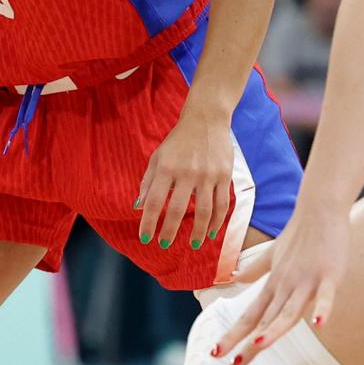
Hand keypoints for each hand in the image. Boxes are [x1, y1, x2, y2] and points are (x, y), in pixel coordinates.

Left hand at [136, 105, 234, 249]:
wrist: (207, 119)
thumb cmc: (178, 141)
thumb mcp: (158, 157)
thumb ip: (147, 182)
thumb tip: (138, 207)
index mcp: (166, 168)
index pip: (153, 201)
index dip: (148, 222)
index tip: (145, 238)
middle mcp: (187, 173)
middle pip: (177, 210)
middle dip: (169, 232)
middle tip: (164, 245)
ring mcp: (208, 175)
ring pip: (204, 211)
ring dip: (198, 232)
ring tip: (193, 245)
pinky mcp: (225, 176)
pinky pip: (222, 204)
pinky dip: (217, 221)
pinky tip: (211, 232)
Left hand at [213, 205, 347, 364]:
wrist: (320, 209)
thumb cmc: (299, 233)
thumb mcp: (272, 254)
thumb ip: (255, 269)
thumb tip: (235, 277)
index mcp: (274, 284)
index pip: (250, 315)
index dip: (233, 335)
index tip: (216, 353)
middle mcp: (286, 286)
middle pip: (265, 320)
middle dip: (249, 343)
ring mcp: (306, 281)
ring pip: (289, 310)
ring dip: (275, 328)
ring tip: (260, 344)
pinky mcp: (328, 275)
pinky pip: (325, 295)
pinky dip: (323, 308)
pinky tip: (321, 324)